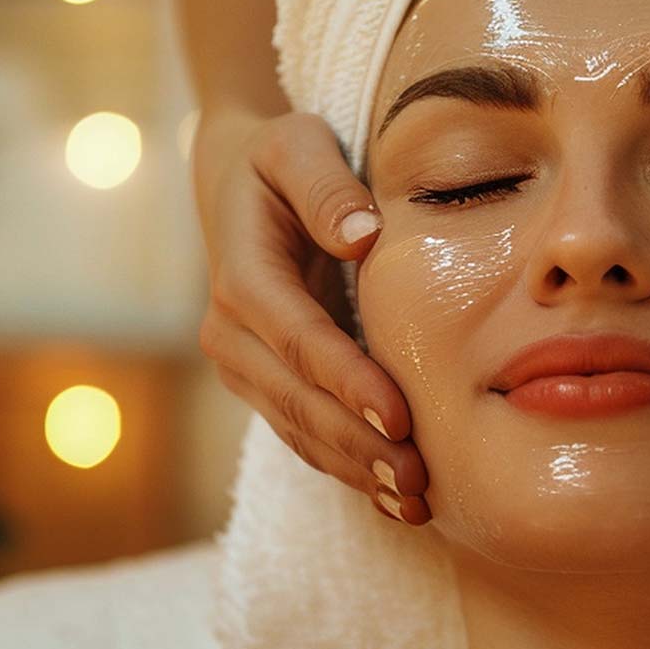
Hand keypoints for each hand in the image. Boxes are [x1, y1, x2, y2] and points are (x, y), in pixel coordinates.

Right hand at [195, 107, 431, 524]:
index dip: (349, 383)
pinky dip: (346, 468)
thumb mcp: (297, 145)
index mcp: (243, 276)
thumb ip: (326, 186)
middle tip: (418, 481)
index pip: (301, 341)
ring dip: (355, 470)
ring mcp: (243, 366)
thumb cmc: (281, 159)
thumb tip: (361, 235)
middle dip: (358, 445)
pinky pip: (302, 435)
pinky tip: (392, 497)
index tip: (401, 417)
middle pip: (298, 402)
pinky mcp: (263, 384)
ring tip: (415, 504)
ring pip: (299, 430)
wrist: (237, 184)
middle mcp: (231, 332)